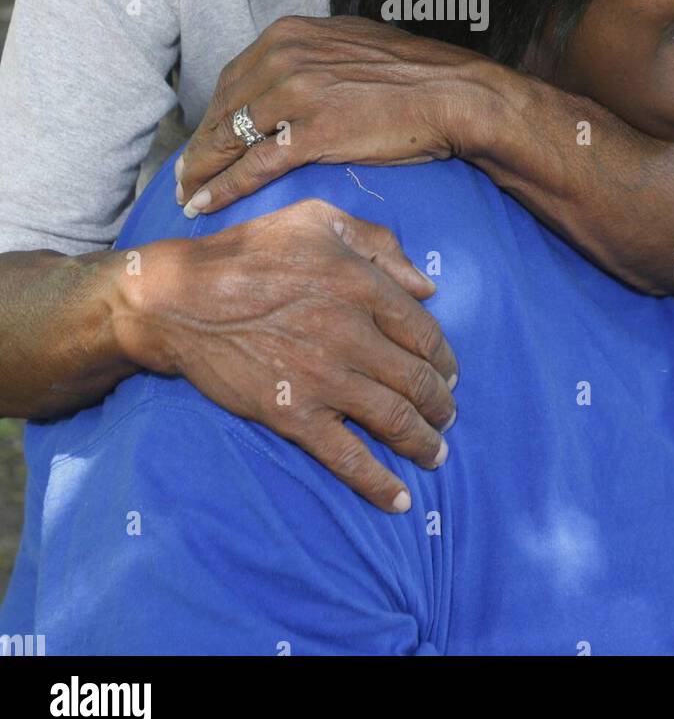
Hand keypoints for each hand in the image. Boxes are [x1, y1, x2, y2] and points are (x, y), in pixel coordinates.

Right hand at [114, 198, 458, 511]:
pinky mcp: (292, 415)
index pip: (424, 331)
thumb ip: (378, 243)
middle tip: (447, 416)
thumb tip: (425, 287)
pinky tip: (400, 499)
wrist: (179, 298)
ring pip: (395, 420)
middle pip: (418, 380)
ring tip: (436, 454)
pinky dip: (379, 483)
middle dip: (442, 405)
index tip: (449, 372)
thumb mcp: (317, 219)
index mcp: (360, 284)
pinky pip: (348, 458)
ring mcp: (323, 378)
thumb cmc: (248, 251)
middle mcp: (351, 333)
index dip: (444, 358)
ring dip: (424, 443)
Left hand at [176, 15, 487, 215]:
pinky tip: (203, 205)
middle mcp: (283, 58)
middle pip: (221, 109)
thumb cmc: (411, 74)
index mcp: (288, 34)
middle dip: (199, 146)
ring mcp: (295, 95)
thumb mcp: (347, 45)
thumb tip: (284, 73)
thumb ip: (308, 55)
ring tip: (186, 196)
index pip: (231, 79)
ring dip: (201, 172)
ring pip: (229, 139)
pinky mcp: (310, 133)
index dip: (211, 116)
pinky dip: (222, 188)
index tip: (202, 140)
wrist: (454, 94)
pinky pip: (252, 166)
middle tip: (185, 175)